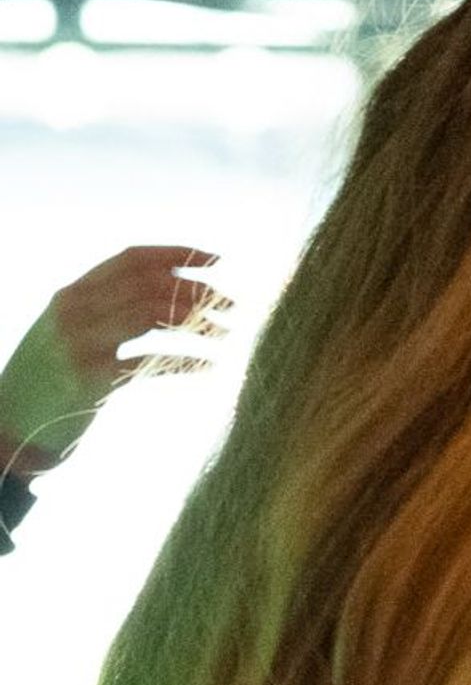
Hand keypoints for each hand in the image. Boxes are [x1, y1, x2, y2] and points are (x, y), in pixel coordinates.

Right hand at [0, 245, 221, 469]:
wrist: (8, 430)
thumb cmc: (50, 382)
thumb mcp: (70, 333)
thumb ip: (107, 309)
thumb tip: (174, 291)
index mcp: (71, 294)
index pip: (131, 259)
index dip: (179, 254)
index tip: (220, 260)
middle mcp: (72, 311)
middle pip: (149, 284)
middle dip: (198, 290)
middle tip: (234, 305)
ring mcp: (78, 342)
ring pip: (151, 314)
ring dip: (198, 322)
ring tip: (228, 333)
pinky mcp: (88, 378)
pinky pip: (150, 360)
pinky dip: (185, 360)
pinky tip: (211, 365)